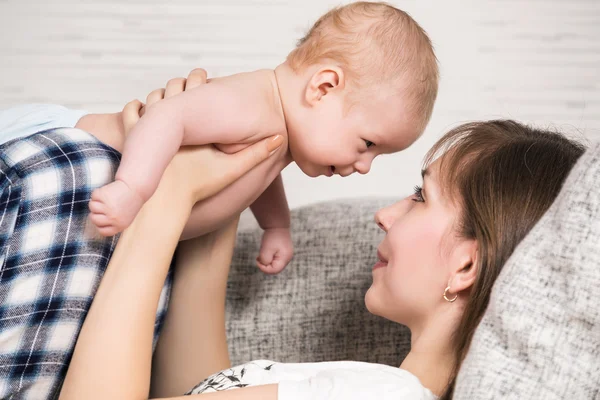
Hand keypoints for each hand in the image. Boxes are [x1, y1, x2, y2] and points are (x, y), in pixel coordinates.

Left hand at [121, 69, 284, 209]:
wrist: (165, 203)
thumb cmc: (199, 188)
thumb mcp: (232, 169)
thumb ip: (256, 154)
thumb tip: (279, 139)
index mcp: (194, 118)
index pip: (196, 83)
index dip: (199, 77)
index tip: (203, 76)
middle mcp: (169, 116)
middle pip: (173, 86)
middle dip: (180, 83)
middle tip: (186, 83)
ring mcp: (147, 125)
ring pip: (152, 97)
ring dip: (160, 95)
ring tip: (168, 98)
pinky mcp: (131, 137)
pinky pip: (132, 113)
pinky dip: (137, 108)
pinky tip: (143, 110)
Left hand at [256, 227, 293, 274]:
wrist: (277, 224)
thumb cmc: (271, 237)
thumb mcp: (266, 249)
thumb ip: (265, 260)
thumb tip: (265, 264)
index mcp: (285, 258)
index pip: (274, 270)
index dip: (264, 268)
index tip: (257, 260)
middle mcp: (288, 258)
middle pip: (275, 268)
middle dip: (265, 265)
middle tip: (258, 258)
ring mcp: (287, 255)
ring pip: (275, 264)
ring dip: (267, 261)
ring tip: (261, 254)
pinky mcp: (284, 251)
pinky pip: (276, 259)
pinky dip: (269, 257)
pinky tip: (265, 251)